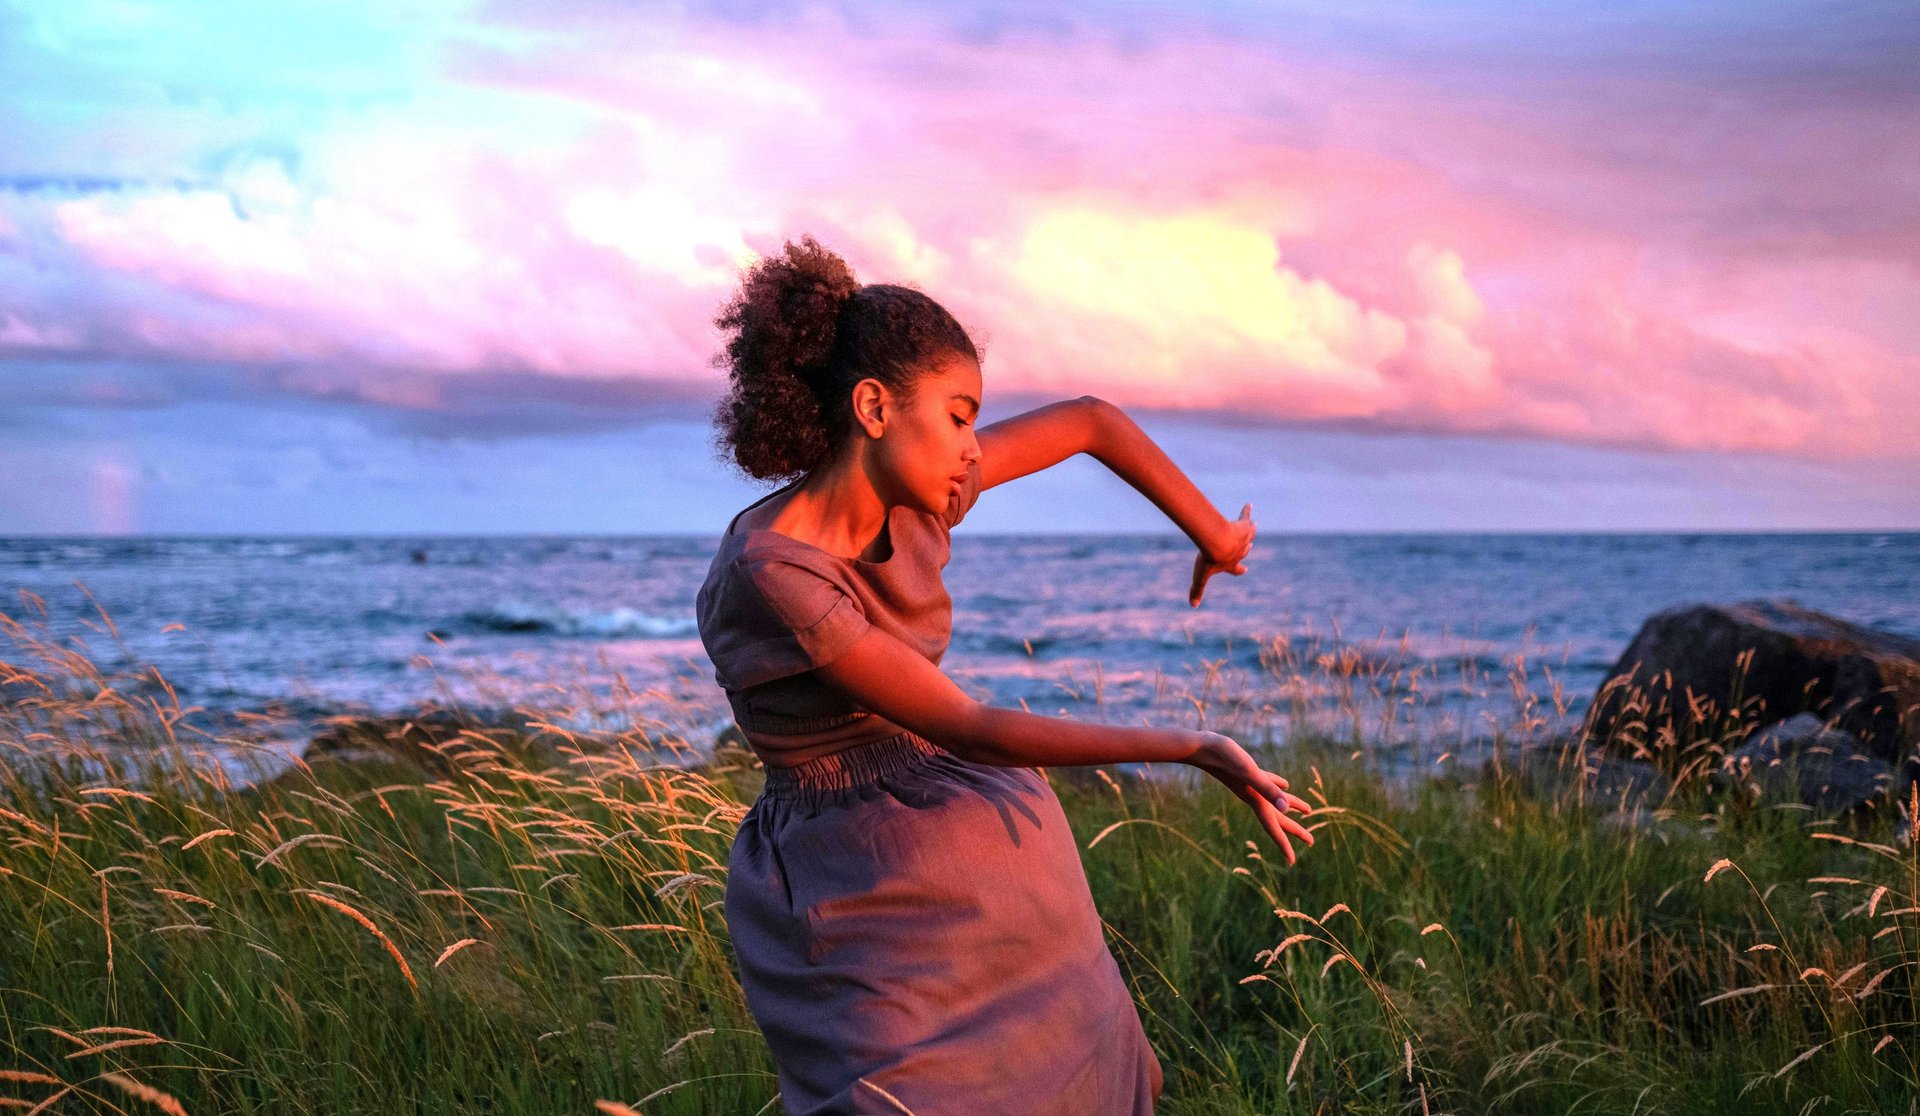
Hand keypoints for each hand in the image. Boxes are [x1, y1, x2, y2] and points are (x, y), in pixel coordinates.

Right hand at [1185, 731, 1315, 863]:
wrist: (1200, 748)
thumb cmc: (1225, 759)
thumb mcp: (1250, 773)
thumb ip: (1268, 790)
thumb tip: (1285, 809)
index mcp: (1256, 799)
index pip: (1273, 827)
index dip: (1284, 844)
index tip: (1292, 861)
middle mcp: (1254, 796)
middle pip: (1278, 818)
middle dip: (1295, 829)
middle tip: (1311, 840)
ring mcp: (1250, 785)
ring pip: (1276, 801)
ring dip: (1291, 807)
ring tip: (1307, 811)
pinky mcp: (1248, 772)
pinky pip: (1269, 783)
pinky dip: (1279, 786)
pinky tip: (1285, 784)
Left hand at [1189, 503, 1254, 607]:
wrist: (1218, 542)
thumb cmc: (1210, 559)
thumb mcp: (1201, 576)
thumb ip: (1197, 590)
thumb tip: (1193, 605)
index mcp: (1231, 564)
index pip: (1236, 569)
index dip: (1239, 571)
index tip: (1244, 571)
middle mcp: (1239, 552)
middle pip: (1245, 551)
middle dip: (1246, 550)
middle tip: (1250, 548)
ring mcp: (1243, 538)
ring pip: (1249, 535)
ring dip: (1249, 531)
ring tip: (1251, 525)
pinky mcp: (1243, 526)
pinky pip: (1245, 517)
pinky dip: (1246, 511)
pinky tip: (1248, 505)